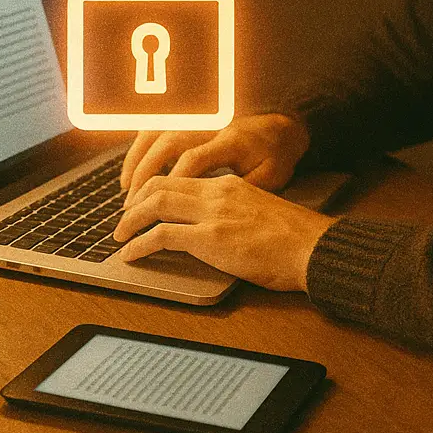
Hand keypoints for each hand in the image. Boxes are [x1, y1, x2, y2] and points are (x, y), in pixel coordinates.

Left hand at [113, 173, 334, 291]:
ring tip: (119, 236)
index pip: (179, 177)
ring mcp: (212, 214)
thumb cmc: (295, 239)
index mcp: (229, 185)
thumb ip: (234, 213)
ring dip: (130, 221)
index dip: (152, 190)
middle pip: (160, 186)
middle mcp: (217, 192)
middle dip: (134, 203)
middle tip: (122, 220)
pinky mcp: (210, 239)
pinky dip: (140, 244)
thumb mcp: (260, 212)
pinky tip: (131, 254)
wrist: (313, 248)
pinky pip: (162, 236)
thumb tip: (215, 229)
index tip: (140, 205)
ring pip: (155, 205)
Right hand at [120, 114, 310, 206]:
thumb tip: (217, 208)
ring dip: (138, 161)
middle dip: (147, 174)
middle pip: (169, 142)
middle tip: (132, 206)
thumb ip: (245, 189)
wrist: (283, 126)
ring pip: (158, 133)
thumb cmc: (277, 155)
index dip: (173, 182)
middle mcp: (211, 125)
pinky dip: (141, 149)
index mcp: (232, 139)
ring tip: (126, 191)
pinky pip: (158, 129)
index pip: (194, 157)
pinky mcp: (191, 121)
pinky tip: (132, 171)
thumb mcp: (272, 177)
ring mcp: (199, 120)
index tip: (157, 208)